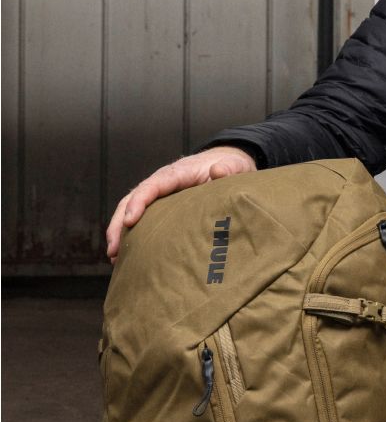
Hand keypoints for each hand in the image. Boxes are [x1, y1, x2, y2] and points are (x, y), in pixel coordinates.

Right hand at [106, 146, 256, 262]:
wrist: (227, 164)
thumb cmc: (230, 167)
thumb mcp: (235, 166)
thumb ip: (229, 169)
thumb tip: (218, 171)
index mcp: (177, 173)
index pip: (152, 186)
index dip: (139, 202)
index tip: (130, 221)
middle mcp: (162, 182)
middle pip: (132, 199)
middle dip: (119, 223)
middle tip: (113, 250)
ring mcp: (160, 194)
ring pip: (130, 209)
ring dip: (119, 231)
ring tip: (114, 257)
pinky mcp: (162, 205)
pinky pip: (142, 217)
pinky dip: (132, 233)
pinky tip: (128, 254)